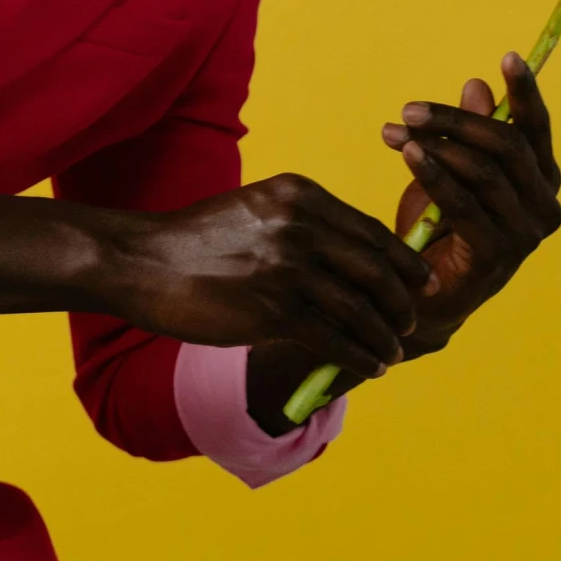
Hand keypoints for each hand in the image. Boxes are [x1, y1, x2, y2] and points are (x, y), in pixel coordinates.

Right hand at [110, 173, 436, 386]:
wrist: (142, 261)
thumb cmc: (196, 239)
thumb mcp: (256, 209)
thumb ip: (302, 223)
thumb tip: (351, 256)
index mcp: (299, 194)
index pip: (369, 230)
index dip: (403, 262)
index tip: (419, 283)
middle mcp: (301, 225)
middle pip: (376, 268)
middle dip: (403, 301)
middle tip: (413, 321)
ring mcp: (288, 268)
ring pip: (361, 308)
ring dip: (385, 335)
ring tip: (393, 351)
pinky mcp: (274, 310)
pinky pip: (336, 338)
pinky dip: (360, 355)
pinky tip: (370, 365)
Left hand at [381, 51, 560, 350]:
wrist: (419, 292)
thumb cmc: (438, 224)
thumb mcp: (450, 167)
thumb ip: (467, 131)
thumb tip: (477, 85)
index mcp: (541, 179)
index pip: (536, 129)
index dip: (525, 92)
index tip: (507, 56)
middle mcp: (544, 207)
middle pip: (507, 145)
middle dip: (457, 121)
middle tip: (410, 109)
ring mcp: (524, 237)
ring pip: (484, 172)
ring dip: (438, 144)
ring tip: (399, 129)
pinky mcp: (495, 258)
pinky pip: (463, 204)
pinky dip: (434, 174)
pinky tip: (408, 154)